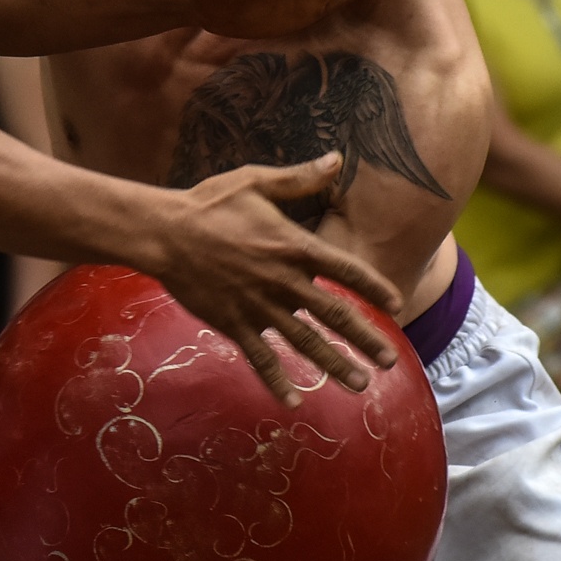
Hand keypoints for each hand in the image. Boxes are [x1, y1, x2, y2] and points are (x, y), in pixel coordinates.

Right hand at [157, 155, 400, 405]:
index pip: (345, 270)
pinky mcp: (234, 323)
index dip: (374, 287)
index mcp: (293, 246)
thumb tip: (336, 159)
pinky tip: (293, 401)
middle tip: (389, 360)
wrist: (164, 233)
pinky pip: (260, 358)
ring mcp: (259, 307)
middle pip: (334, 314)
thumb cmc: (209, 204)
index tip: (395, 303)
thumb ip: (299, 178)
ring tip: (359, 384)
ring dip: (334, 365)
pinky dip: (277, 380)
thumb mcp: (255, 182)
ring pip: (305, 342)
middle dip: (365, 338)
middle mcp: (283, 281)